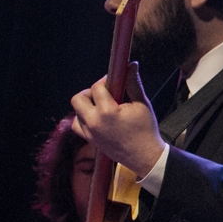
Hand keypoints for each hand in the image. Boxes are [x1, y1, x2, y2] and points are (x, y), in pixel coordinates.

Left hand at [71, 61, 164, 175]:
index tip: (114, 81)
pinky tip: (98, 117)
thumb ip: (133, 83)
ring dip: (87, 105)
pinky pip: (77, 125)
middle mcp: (94, 122)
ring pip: (76, 111)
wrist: (145, 156)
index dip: (105, 80)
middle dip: (90, 92)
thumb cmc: (146, 130)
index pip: (97, 87)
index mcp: (107, 112)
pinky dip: (84, 118)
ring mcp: (90, 132)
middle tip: (105, 93)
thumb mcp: (142, 104)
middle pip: (78, 98)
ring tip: (103, 106)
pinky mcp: (90, 140)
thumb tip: (131, 64)